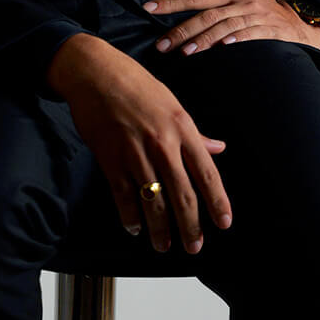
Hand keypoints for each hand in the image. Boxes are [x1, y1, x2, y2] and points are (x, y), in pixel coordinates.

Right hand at [46, 32, 230, 253]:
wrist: (96, 72)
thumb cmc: (135, 84)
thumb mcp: (172, 103)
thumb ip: (195, 132)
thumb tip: (218, 148)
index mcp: (182, 127)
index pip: (207, 173)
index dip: (218, 202)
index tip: (224, 223)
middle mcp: (162, 143)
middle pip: (183, 195)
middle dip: (191, 227)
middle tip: (194, 247)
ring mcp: (135, 152)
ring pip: (153, 202)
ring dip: (160, 230)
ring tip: (164, 246)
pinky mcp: (110, 158)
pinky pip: (123, 196)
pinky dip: (130, 216)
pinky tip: (134, 228)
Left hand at [145, 0, 319, 55]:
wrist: (298, 21)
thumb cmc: (264, 4)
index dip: (172, 2)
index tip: (150, 8)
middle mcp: (241, 2)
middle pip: (206, 15)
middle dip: (181, 30)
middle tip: (161, 44)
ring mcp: (255, 17)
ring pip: (224, 27)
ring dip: (203, 40)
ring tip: (184, 52)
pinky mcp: (269, 32)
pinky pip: (250, 36)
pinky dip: (235, 41)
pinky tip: (221, 48)